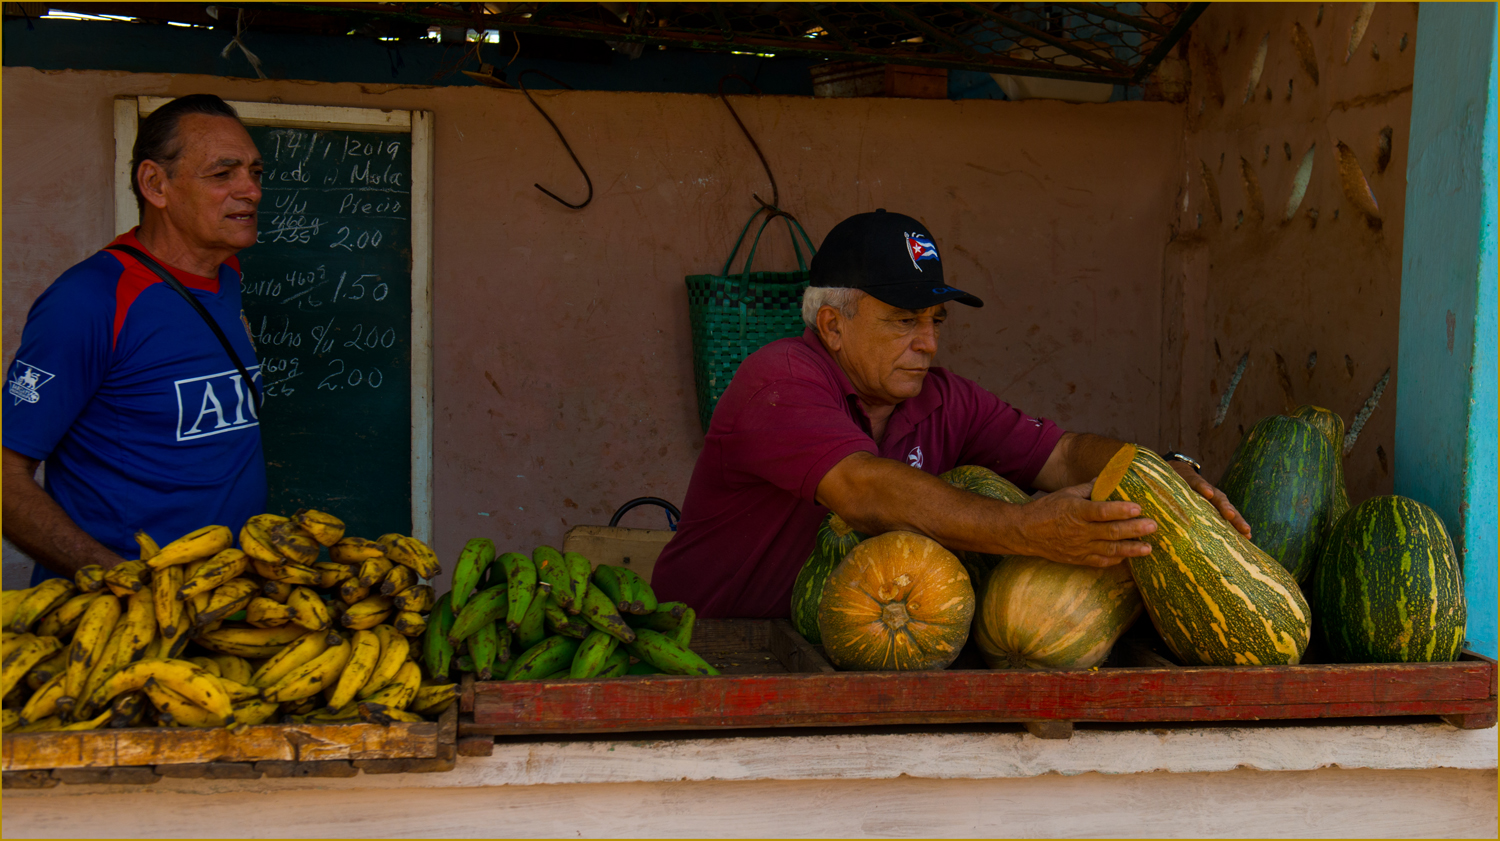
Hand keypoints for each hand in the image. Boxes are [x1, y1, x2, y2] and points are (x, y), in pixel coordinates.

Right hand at [1011, 482, 1157, 567]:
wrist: (1025, 532)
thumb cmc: (1046, 509)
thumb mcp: (1065, 493)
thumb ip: (1088, 488)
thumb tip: (1107, 479)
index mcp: (1076, 511)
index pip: (1102, 511)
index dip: (1121, 510)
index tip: (1138, 508)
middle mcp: (1079, 531)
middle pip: (1111, 531)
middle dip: (1134, 529)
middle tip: (1153, 526)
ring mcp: (1079, 547)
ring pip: (1110, 549)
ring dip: (1131, 549)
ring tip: (1148, 548)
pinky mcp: (1077, 559)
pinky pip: (1100, 561)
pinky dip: (1115, 560)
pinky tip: (1128, 557)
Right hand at [1169, 460, 1251, 538]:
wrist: (1177, 471)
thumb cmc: (1185, 496)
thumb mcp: (1192, 509)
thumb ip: (1197, 523)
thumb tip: (1194, 545)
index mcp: (1215, 506)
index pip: (1229, 517)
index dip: (1238, 526)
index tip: (1248, 536)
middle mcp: (1214, 498)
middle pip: (1228, 509)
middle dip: (1237, 519)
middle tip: (1245, 530)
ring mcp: (1205, 489)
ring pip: (1217, 497)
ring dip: (1224, 506)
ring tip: (1230, 515)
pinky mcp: (1191, 480)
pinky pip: (1198, 484)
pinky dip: (1204, 488)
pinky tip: (1209, 493)